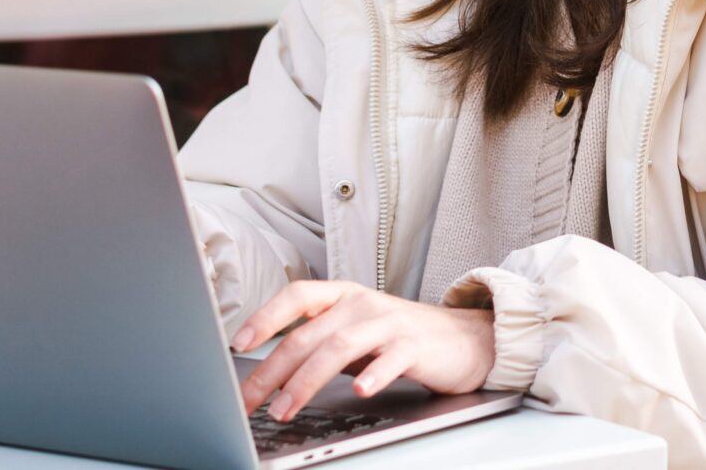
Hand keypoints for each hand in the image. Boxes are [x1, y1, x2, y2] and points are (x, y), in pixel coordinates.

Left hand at [231, 280, 496, 419]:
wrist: (465, 339)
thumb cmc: (402, 338)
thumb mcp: (356, 332)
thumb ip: (320, 343)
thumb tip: (270, 373)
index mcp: (345, 297)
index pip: (298, 296)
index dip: (266, 317)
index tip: (239, 344)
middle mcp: (364, 305)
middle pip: (309, 334)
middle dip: (272, 372)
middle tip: (249, 402)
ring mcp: (391, 323)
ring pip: (339, 347)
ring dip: (306, 381)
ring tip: (285, 409)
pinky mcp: (416, 345)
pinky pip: (391, 359)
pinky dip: (373, 375)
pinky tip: (360, 391)